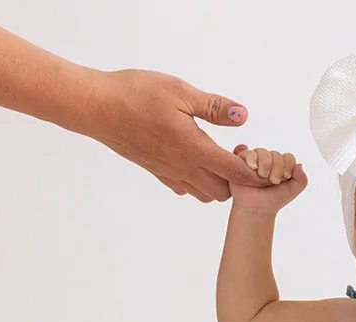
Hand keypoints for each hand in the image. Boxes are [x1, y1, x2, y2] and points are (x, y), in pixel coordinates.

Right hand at [88, 68, 266, 201]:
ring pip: (205, 195)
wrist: (95, 108)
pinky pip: (184, 189)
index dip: (254, 172)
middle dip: (238, 182)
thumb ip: (214, 107)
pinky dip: (197, 183)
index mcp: (195, 149)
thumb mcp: (179, 92)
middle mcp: (184, 168)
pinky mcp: (157, 172)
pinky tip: (194, 162)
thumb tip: (243, 116)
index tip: (260, 159)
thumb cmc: (135, 94)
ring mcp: (169, 173)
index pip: (236, 173)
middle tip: (238, 156)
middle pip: (224, 192)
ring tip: (218, 159)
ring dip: (218, 183)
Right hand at [228, 147, 307, 212]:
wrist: (256, 209)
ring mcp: (256, 161)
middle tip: (273, 181)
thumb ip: (302, 180)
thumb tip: (300, 165)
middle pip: (276, 154)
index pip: (288, 158)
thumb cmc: (273, 200)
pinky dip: (251, 158)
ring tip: (263, 176)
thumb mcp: (292, 192)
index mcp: (282, 167)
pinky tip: (253, 167)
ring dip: (265, 163)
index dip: (288, 165)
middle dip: (277, 167)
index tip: (285, 177)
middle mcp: (269, 162)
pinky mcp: (243, 162)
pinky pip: (248, 153)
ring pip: (262, 152)